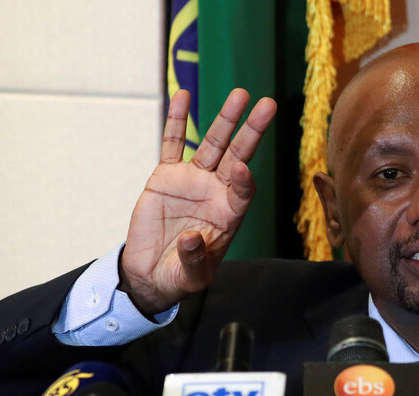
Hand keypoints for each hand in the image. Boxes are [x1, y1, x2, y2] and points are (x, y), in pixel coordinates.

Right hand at [119, 89, 275, 314]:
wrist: (151, 272)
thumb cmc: (179, 275)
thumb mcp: (190, 277)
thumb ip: (194, 260)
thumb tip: (192, 239)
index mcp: (229, 214)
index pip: (244, 190)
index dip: (245, 180)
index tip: (241, 169)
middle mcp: (217, 191)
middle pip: (238, 155)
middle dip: (252, 131)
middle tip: (267, 105)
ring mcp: (193, 180)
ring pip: (212, 143)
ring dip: (225, 119)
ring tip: (239, 95)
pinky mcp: (167, 176)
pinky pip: (172, 143)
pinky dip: (177, 120)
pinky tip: (183, 96)